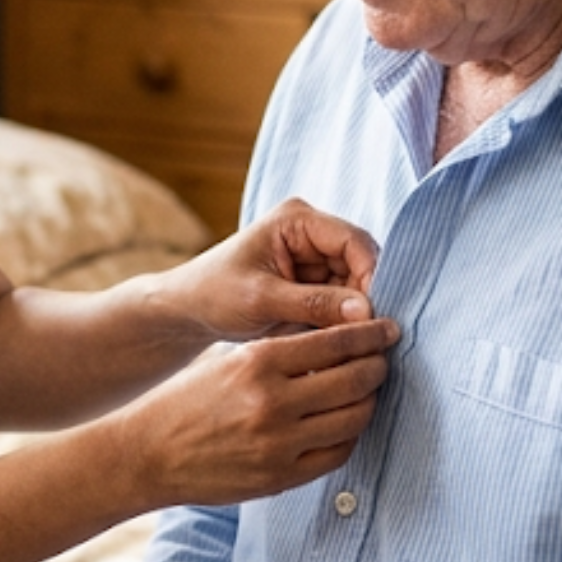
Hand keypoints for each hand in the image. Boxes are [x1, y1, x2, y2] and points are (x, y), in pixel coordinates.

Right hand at [115, 316, 393, 508]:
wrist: (148, 454)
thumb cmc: (187, 400)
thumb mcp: (228, 360)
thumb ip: (280, 353)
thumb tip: (336, 342)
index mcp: (257, 362)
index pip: (335, 342)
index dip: (370, 334)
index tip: (387, 328)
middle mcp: (272, 402)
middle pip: (354, 380)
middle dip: (377, 366)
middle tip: (384, 358)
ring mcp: (279, 444)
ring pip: (353, 419)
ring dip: (369, 401)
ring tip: (369, 391)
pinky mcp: (280, 477)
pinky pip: (337, 454)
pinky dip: (350, 436)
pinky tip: (347, 424)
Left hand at [169, 198, 380, 340]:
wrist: (189, 311)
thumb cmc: (214, 294)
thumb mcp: (262, 299)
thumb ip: (315, 303)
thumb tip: (367, 312)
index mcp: (297, 219)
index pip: (353, 241)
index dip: (370, 275)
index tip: (372, 315)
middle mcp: (311, 233)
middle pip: (360, 263)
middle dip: (363, 299)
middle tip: (364, 337)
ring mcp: (313, 258)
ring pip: (356, 286)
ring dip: (353, 314)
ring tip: (344, 342)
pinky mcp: (313, 283)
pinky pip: (342, 301)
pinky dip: (341, 322)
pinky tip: (334, 341)